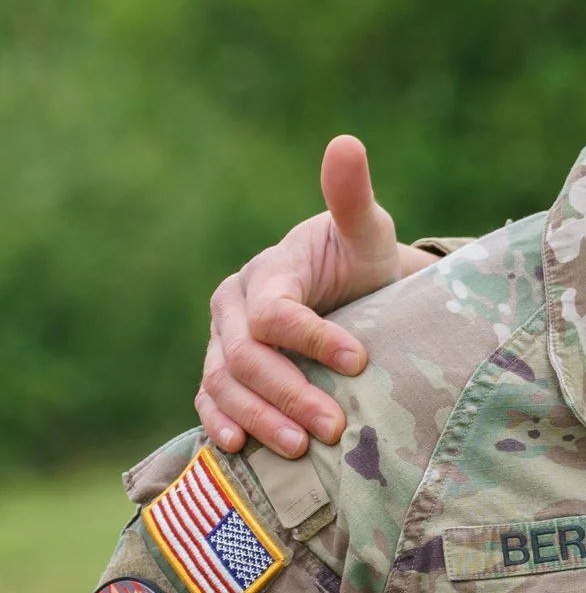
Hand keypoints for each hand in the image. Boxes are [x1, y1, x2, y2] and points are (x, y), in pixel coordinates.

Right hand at [198, 136, 420, 457]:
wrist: (352, 297)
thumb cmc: (362, 262)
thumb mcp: (367, 232)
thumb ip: (353, 197)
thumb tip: (347, 143)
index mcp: (266, 272)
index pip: (277, 312)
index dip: (313, 338)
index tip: (360, 360)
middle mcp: (234, 307)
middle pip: (248, 356)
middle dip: (290, 393)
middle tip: (335, 428)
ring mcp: (224, 343)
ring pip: (225, 384)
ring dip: (260, 419)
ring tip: (304, 449)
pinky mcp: (224, 374)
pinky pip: (211, 400)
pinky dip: (222, 424)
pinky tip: (241, 449)